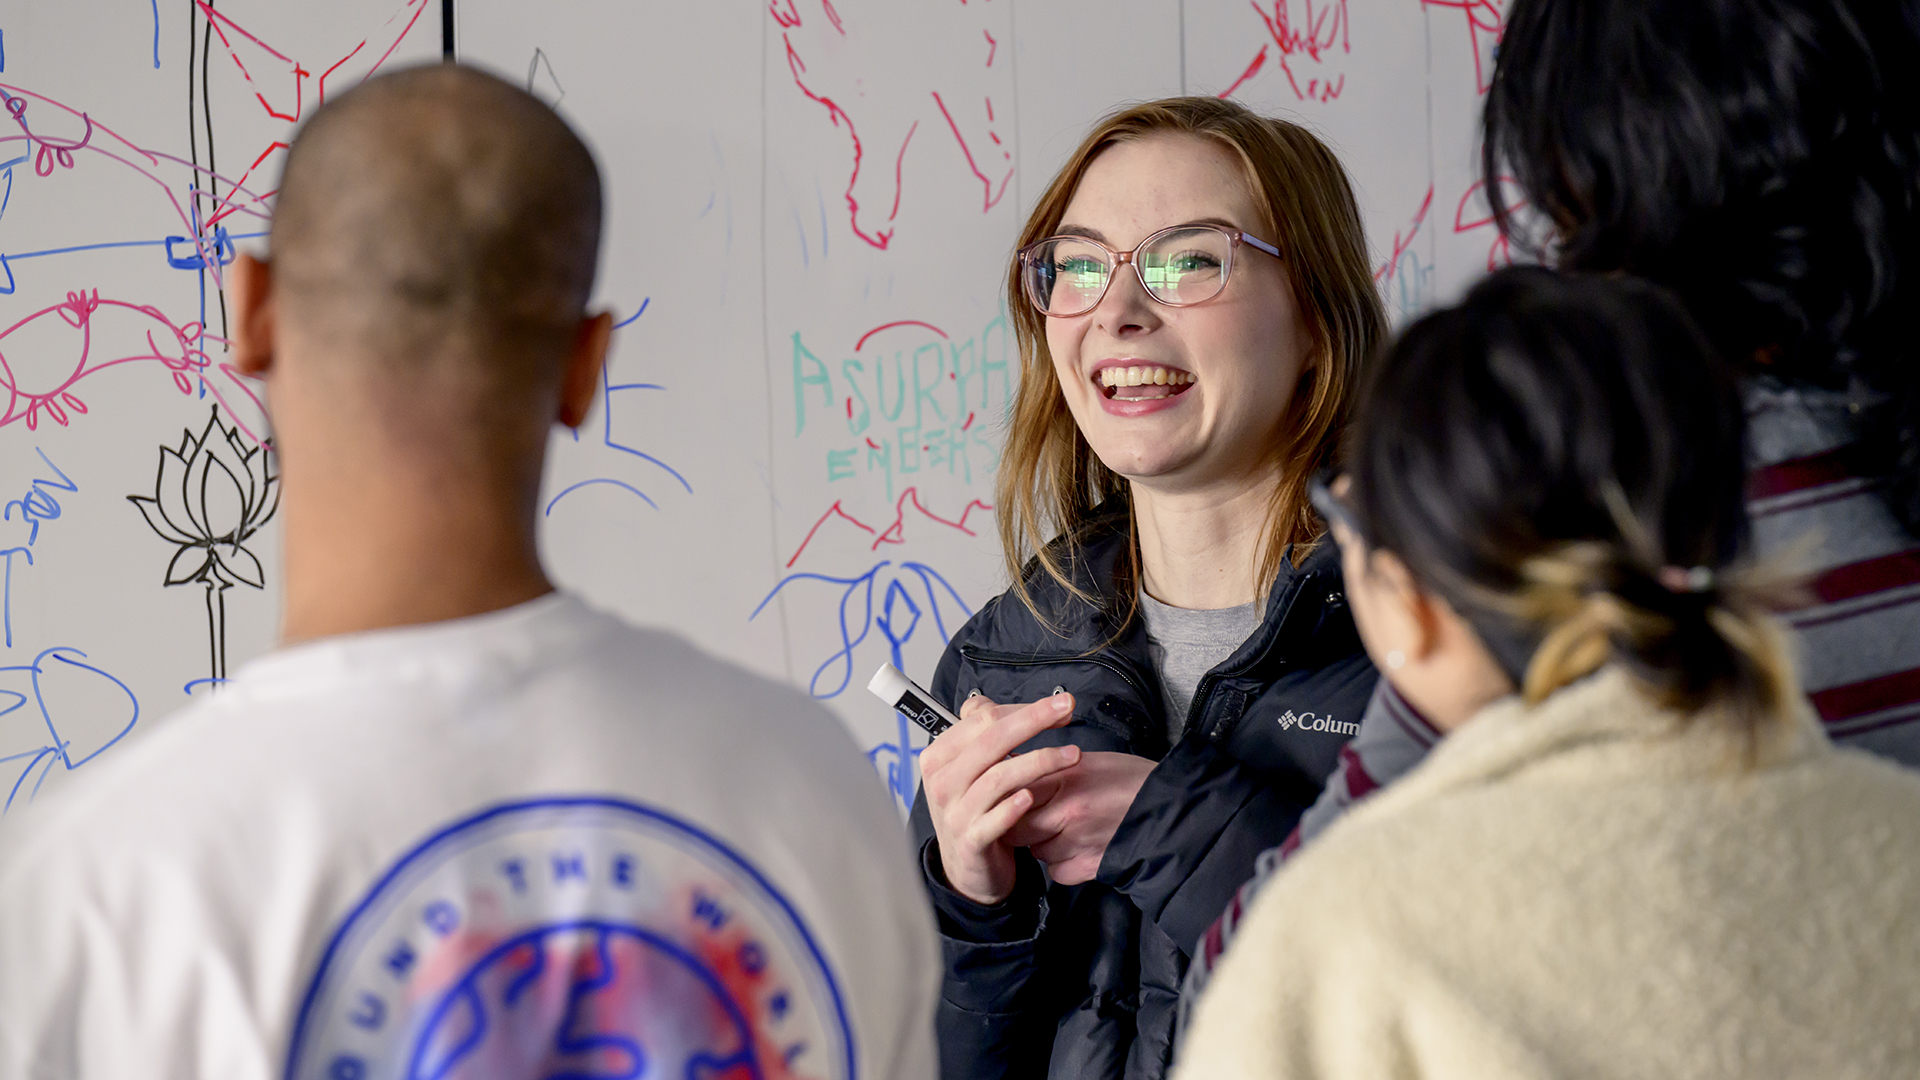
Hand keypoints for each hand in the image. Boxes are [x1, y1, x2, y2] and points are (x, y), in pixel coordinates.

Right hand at [919, 691, 1080, 905]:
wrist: (968, 869)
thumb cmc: (975, 811)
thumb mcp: (969, 770)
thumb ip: (981, 736)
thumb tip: (997, 704)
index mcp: (939, 756)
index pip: (981, 718)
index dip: (1022, 708)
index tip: (1057, 705)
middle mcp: (942, 781)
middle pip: (991, 740)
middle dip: (1034, 719)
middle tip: (1068, 708)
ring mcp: (954, 812)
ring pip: (998, 777)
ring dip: (1040, 761)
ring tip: (1073, 755)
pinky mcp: (970, 840)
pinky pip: (995, 819)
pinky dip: (1014, 806)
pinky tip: (1033, 796)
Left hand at [1004, 752, 1155, 885]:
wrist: (1173, 808)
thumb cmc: (1132, 780)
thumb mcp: (1088, 761)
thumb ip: (1049, 769)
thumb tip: (1014, 769)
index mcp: (1065, 778)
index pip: (1011, 794)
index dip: (1009, 799)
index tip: (1012, 800)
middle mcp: (1067, 812)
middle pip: (1016, 828)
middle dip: (1021, 825)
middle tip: (1039, 817)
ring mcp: (1078, 842)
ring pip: (1037, 852)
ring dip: (1044, 844)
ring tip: (1067, 830)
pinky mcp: (1090, 866)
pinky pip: (1057, 872)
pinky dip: (1062, 864)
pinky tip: (1079, 848)